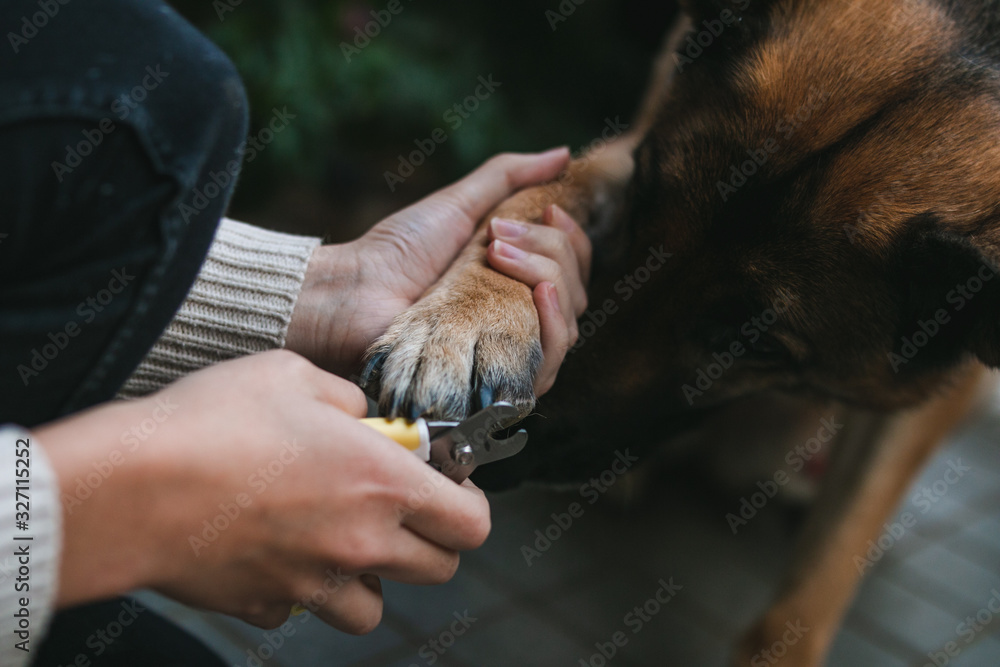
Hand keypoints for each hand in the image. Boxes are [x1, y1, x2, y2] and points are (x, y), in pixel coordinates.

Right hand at [35, 350, 489, 632]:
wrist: (132, 486)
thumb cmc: (214, 421)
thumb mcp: (294, 375)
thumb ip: (348, 398)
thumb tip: (363, 417)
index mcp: (383, 483)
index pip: (471, 522)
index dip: (469, 504)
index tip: (450, 487)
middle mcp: (360, 543)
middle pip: (438, 570)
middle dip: (430, 542)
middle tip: (399, 510)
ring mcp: (313, 583)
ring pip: (373, 608)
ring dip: (370, 580)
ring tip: (339, 542)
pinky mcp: (266, 604)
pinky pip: (300, 610)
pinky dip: (298, 591)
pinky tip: (275, 553)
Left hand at [286, 149, 577, 379]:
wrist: (357, 294)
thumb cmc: (397, 251)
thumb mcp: (458, 202)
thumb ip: (509, 177)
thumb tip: (565, 154)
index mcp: (515, 279)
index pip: (573, 266)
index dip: (571, 237)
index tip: (547, 211)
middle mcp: (519, 317)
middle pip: (574, 291)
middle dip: (551, 250)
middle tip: (496, 239)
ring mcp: (510, 351)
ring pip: (568, 323)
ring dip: (550, 277)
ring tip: (500, 257)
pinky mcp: (499, 381)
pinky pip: (551, 363)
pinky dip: (556, 323)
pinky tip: (541, 295)